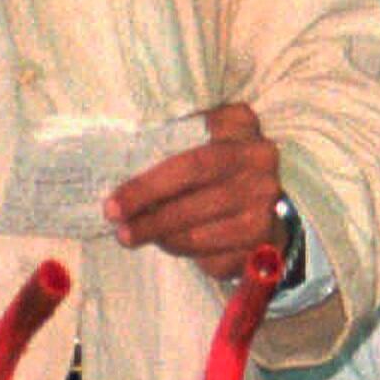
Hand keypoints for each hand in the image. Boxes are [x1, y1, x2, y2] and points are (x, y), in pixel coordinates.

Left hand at [107, 103, 287, 282]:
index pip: (193, 155)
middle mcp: (261, 160)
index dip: (150, 181)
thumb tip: (118, 160)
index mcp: (240, 125)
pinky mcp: (263, 240)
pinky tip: (166, 242)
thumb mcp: (197, 136)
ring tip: (132, 234)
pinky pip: (210, 253)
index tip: (114, 198)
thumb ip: (169, 137)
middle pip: (196, 189)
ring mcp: (266, 203)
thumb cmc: (212, 164)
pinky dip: (181, 249)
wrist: (259, 200)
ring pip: (200, 230)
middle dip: (148, 207)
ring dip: (158, 233)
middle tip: (114, 219)